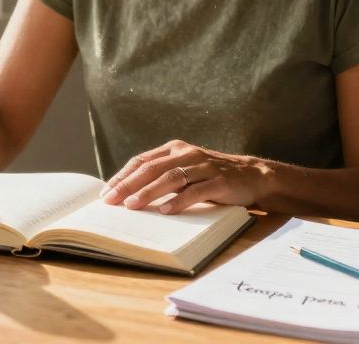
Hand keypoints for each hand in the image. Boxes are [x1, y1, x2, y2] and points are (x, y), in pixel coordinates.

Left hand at [100, 139, 268, 213]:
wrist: (252, 176)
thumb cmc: (211, 176)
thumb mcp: (185, 170)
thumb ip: (162, 175)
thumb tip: (128, 194)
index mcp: (175, 148)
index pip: (142, 161)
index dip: (123, 176)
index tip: (106, 192)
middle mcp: (187, 153)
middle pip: (152, 168)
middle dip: (129, 185)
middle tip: (112, 200)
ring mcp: (204, 166)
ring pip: (171, 178)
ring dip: (149, 192)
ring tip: (132, 205)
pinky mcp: (219, 181)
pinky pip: (196, 191)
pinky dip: (179, 201)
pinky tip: (166, 211)